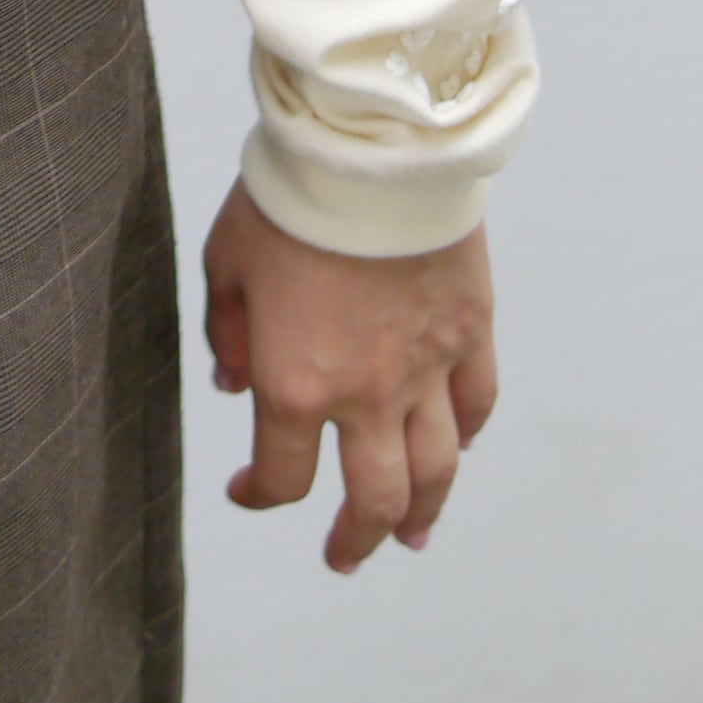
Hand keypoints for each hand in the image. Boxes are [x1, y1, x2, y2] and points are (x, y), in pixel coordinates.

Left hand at [201, 176, 496, 571]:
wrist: (369, 146)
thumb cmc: (287, 197)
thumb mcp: (226, 260)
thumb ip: (227, 331)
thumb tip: (232, 382)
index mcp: (296, 382)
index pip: (283, 476)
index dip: (259, 495)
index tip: (246, 490)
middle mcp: (367, 393)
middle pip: (372, 501)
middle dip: (356, 540)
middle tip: (344, 555)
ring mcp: (427, 367)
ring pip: (436, 470)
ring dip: (423, 512)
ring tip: (411, 535)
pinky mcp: (470, 331)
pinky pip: (476, 404)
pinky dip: (466, 435)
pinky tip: (455, 449)